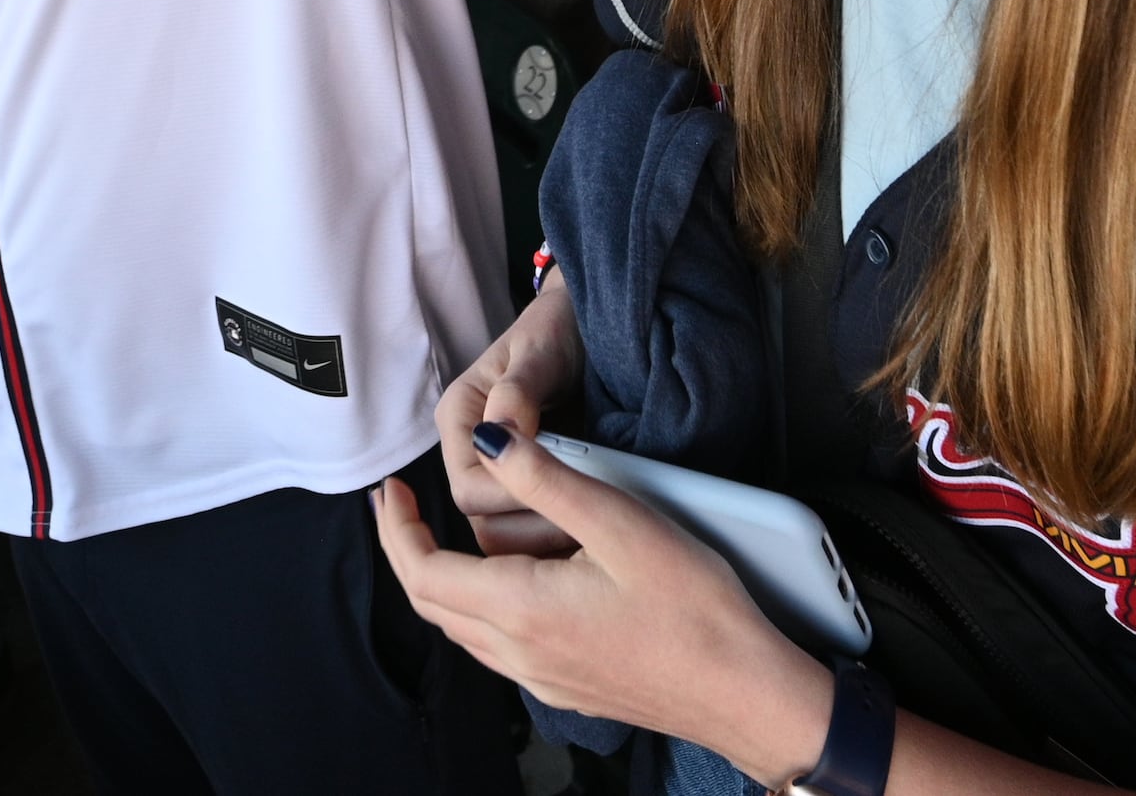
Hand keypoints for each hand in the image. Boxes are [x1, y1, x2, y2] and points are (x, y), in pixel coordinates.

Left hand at [373, 427, 831, 782]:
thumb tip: (489, 441)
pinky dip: (480, 607)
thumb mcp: (620, 522)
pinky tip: (510, 580)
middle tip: (404, 505)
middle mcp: (520, 653)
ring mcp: (543, 679)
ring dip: (442, 580)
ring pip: (463, 629)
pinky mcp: (568, 688)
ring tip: (448, 534)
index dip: (395, 530)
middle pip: (433, 604)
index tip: (390, 491)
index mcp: (521, 609)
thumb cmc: (695, 608)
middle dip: (408, 551)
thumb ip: (546, 478)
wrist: (745, 693)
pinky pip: (498, 648)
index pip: (422, 573)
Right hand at [439, 274, 586, 553]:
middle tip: (586, 518)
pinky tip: (591, 526)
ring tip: (592, 525)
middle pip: (482, 521)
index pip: (468, 489)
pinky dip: (560, 531)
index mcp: (461, 419)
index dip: (513, 498)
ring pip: (506, 536)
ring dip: (547, 536)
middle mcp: (471, 451)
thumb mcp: (540, 351)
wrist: (589, 327)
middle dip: (532, 524)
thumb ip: (518, 391)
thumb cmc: (558, 330)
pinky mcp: (528, 488)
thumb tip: (499, 436)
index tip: (563, 491)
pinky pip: (533, 529)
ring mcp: (499, 473)